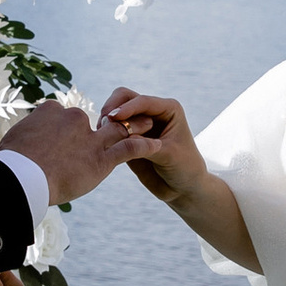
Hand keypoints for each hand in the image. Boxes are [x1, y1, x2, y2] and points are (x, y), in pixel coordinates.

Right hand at [1, 95, 141, 200]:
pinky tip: (156, 146)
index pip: (63, 115)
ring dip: (134, 128)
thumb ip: (22, 140)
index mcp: (50, 111)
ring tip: (148, 128)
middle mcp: (74, 119)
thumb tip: (16, 148)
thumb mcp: (12, 143)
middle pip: (93, 120)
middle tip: (111, 132)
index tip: (66, 139)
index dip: (66, 128)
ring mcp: (89, 138)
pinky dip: (144, 146)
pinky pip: (129, 149)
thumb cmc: (11, 163)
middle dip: (104, 125)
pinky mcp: (101, 158)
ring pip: (118, 129)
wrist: (21, 177)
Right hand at [99, 87, 207, 205]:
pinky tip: (102, 143)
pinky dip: (105, 132)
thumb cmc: (184, 168)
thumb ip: (147, 145)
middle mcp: (152, 112)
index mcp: (168, 109)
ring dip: (107, 120)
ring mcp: (138, 123)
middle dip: (113, 108)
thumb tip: (125, 136)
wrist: (181, 187)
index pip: (143, 102)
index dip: (127, 108)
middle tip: (103, 124)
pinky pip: (112, 129)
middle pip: (125, 98)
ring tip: (101, 135)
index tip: (112, 117)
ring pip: (116, 111)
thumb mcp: (169, 155)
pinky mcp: (128, 137)